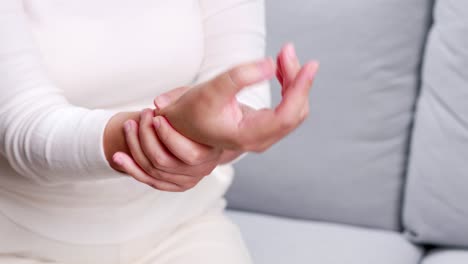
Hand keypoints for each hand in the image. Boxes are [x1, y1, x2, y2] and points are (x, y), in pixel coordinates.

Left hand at [110, 108, 222, 191]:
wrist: (211, 130)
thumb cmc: (202, 111)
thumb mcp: (196, 100)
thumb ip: (179, 100)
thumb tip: (158, 103)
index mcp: (211, 152)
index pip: (187, 152)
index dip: (167, 134)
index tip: (156, 116)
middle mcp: (201, 170)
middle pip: (163, 161)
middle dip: (146, 137)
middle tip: (142, 115)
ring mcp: (188, 180)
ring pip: (152, 170)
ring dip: (135, 148)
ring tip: (128, 126)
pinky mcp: (175, 184)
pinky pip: (149, 180)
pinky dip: (131, 168)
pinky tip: (117, 156)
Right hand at [155, 43, 318, 151]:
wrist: (184, 125)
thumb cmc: (193, 111)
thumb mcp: (210, 90)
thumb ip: (240, 76)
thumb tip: (271, 65)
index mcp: (248, 136)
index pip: (286, 116)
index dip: (301, 89)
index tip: (310, 66)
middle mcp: (260, 139)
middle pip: (295, 111)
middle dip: (297, 79)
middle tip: (286, 50)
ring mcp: (264, 134)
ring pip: (294, 109)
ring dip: (293, 80)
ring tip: (284, 54)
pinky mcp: (265, 126)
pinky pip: (287, 107)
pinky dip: (288, 86)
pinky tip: (281, 69)